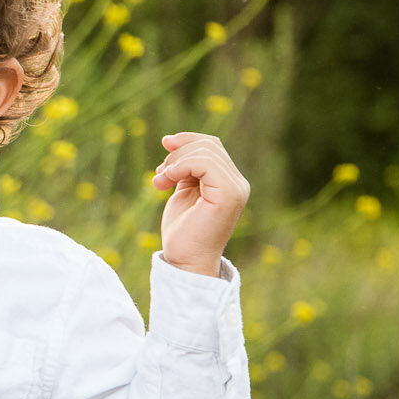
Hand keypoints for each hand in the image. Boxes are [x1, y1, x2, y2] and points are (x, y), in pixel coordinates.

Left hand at [153, 132, 249, 277]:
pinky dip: (181, 166)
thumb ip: (184, 168)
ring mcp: (236, 189)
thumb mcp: (183, 190)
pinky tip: (167, 181)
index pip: (211, 146)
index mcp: (229, 181)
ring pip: (206, 152)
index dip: (186, 140)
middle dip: (177, 153)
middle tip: (159, 175)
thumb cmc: (183, 230)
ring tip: (160, 182)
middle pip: (208, 145)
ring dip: (175, 162)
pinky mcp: (229, 195)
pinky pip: (205, 163)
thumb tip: (170, 139)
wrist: (185, 259)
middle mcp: (238, 184)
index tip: (164, 145)